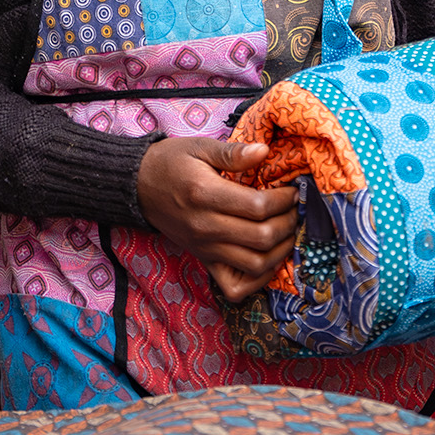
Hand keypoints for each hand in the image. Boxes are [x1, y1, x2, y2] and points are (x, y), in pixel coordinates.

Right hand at [136, 136, 296, 305]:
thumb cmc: (172, 162)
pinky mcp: (204, 261)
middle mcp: (206, 227)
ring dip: (281, 250)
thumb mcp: (199, 147)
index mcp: (205, 194)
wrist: (140, 187)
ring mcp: (205, 249)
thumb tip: (264, 151)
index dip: (284, 199)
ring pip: (255, 264)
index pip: (258, 206)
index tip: (292, 189)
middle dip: (288, 222)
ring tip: (288, 230)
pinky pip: (236, 287)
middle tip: (295, 208)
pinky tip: (270, 259)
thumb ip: (232, 152)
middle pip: (262, 237)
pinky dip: (259, 280)